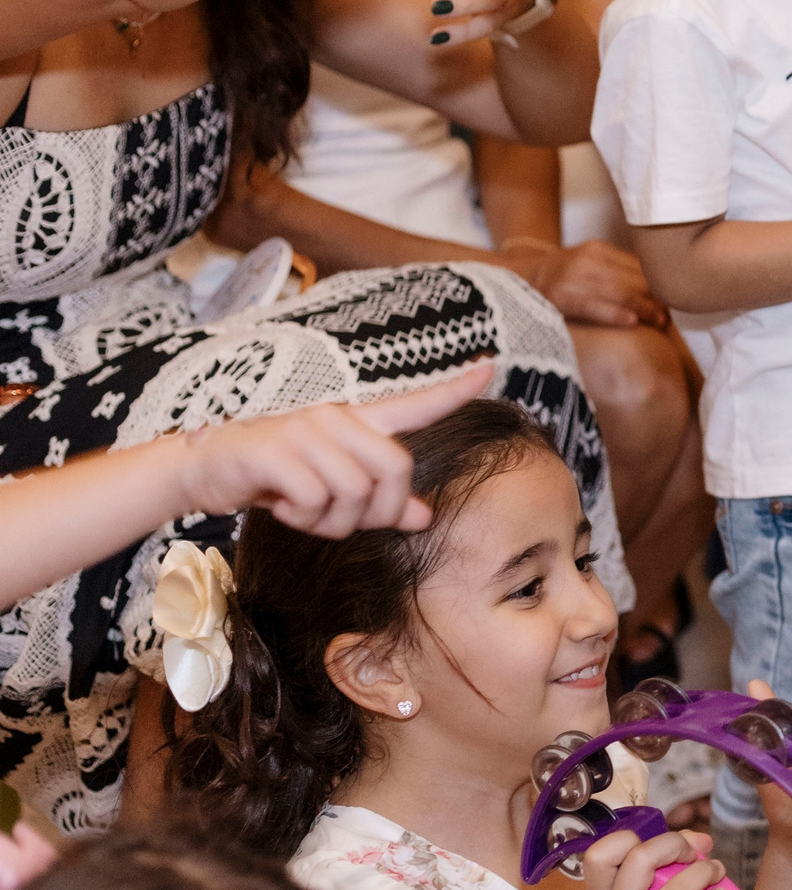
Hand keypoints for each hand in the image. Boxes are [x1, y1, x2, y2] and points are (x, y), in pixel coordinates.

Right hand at [176, 360, 493, 535]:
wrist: (202, 471)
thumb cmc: (275, 478)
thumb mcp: (332, 490)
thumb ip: (380, 501)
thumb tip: (426, 517)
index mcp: (355, 423)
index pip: (414, 404)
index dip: (454, 391)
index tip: (491, 368)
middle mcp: (335, 418)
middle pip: (396, 470)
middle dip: (378, 511)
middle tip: (344, 521)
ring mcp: (305, 431)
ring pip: (355, 491)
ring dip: (333, 522)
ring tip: (304, 512)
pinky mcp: (274, 450)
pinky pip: (315, 498)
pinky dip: (302, 517)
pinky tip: (281, 505)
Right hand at [502, 238, 666, 327]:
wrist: (517, 278)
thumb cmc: (561, 275)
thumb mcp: (588, 262)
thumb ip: (617, 269)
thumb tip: (657, 287)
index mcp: (597, 250)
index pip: (637, 266)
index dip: (658, 283)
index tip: (673, 297)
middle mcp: (588, 260)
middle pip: (633, 279)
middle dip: (655, 298)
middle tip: (669, 315)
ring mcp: (574, 278)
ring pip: (620, 292)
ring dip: (644, 309)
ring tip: (659, 321)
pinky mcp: (562, 298)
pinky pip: (594, 307)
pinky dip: (615, 314)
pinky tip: (632, 321)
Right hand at [580, 826, 722, 889]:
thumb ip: (670, 858)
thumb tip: (701, 840)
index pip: (599, 855)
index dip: (630, 839)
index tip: (656, 846)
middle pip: (640, 858)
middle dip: (675, 845)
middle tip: (692, 854)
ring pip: (677, 887)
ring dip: (705, 871)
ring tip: (716, 872)